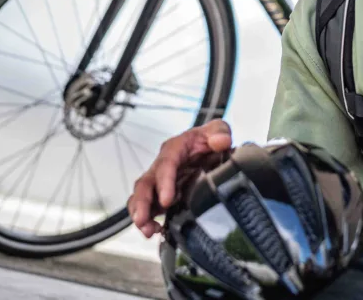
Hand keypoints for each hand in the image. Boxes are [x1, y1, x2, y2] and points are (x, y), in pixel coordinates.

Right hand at [127, 119, 232, 237]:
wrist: (210, 149)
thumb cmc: (209, 139)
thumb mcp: (217, 130)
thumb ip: (219, 132)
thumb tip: (221, 142)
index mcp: (174, 149)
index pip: (166, 164)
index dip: (164, 182)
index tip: (167, 200)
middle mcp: (163, 166)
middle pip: (146, 183)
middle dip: (142, 203)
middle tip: (142, 220)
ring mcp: (161, 183)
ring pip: (143, 198)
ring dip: (141, 214)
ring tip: (148, 231)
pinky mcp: (163, 197)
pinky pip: (150, 209)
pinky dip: (150, 221)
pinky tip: (157, 232)